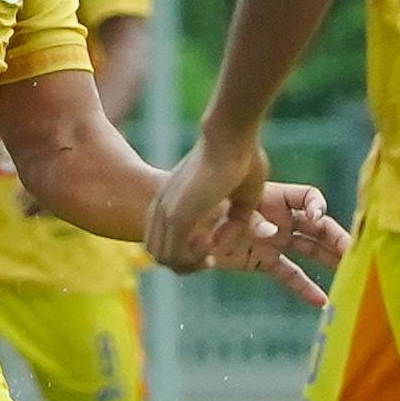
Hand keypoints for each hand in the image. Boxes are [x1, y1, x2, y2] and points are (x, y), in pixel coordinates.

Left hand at [143, 126, 265, 273]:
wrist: (231, 137)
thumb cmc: (242, 159)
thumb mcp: (242, 198)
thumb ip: (232, 223)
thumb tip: (219, 244)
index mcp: (169, 199)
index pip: (161, 239)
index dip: (185, 252)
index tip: (211, 246)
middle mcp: (161, 206)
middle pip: (157, 254)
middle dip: (185, 264)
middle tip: (209, 259)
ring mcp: (165, 211)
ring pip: (162, 258)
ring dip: (189, 263)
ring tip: (210, 252)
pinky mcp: (176, 216)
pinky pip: (175, 255)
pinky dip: (193, 258)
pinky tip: (211, 243)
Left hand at [194, 178, 347, 309]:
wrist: (182, 223)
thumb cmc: (203, 204)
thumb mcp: (227, 207)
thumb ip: (251, 220)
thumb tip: (270, 233)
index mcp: (274, 197)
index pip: (308, 198)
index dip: (317, 206)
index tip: (317, 217)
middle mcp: (280, 217)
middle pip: (317, 226)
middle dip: (336, 238)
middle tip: (355, 252)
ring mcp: (275, 239)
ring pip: (310, 249)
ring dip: (329, 260)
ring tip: (350, 272)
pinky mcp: (264, 260)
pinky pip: (289, 274)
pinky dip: (304, 287)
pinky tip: (322, 301)